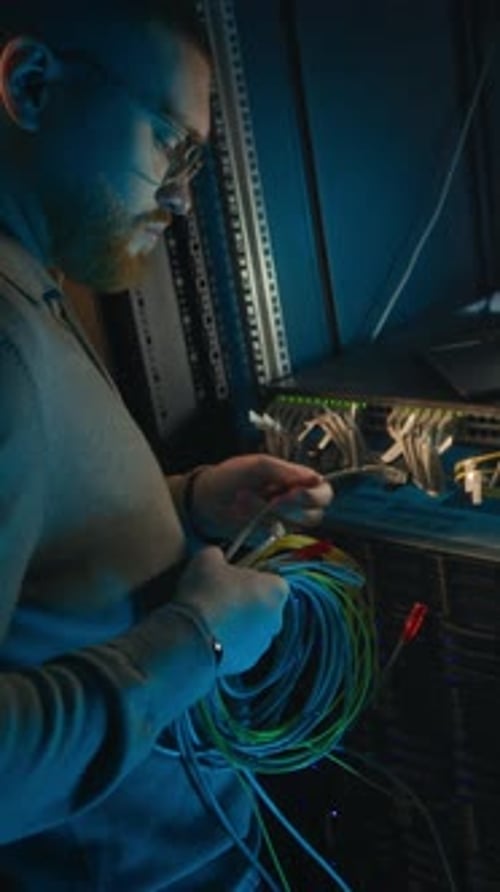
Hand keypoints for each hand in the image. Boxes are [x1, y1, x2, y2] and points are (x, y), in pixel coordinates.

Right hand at [174, 546, 288, 674]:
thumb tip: (218, 559)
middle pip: (264, 605)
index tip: (231, 578)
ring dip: (238, 624)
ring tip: (211, 619)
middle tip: (220, 597)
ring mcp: (263, 645)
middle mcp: (277, 619)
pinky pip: (241, 648)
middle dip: (247, 602)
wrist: (190, 638)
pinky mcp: (247, 664)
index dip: (251, 577)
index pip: (271, 579)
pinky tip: (208, 637)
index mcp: (277, 590)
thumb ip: (220, 555)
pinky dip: (229, 643)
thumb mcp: (207, 557)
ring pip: (253, 629)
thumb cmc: (205, 591)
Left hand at [190, 454, 332, 540]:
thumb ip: (285, 471)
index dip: (314, 495)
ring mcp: (283, 520)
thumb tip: (314, 477)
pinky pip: (277, 534)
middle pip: (315, 513)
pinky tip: (243, 513)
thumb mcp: (257, 465)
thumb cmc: (232, 476)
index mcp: (297, 479)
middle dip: (292, 507)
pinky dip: (260, 523)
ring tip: (246, 499)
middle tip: (271, 500)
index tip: (292, 493)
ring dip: (271, 513)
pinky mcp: (270, 535)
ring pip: (296, 525)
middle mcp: (295, 501)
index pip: (323, 491)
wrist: (205, 498)